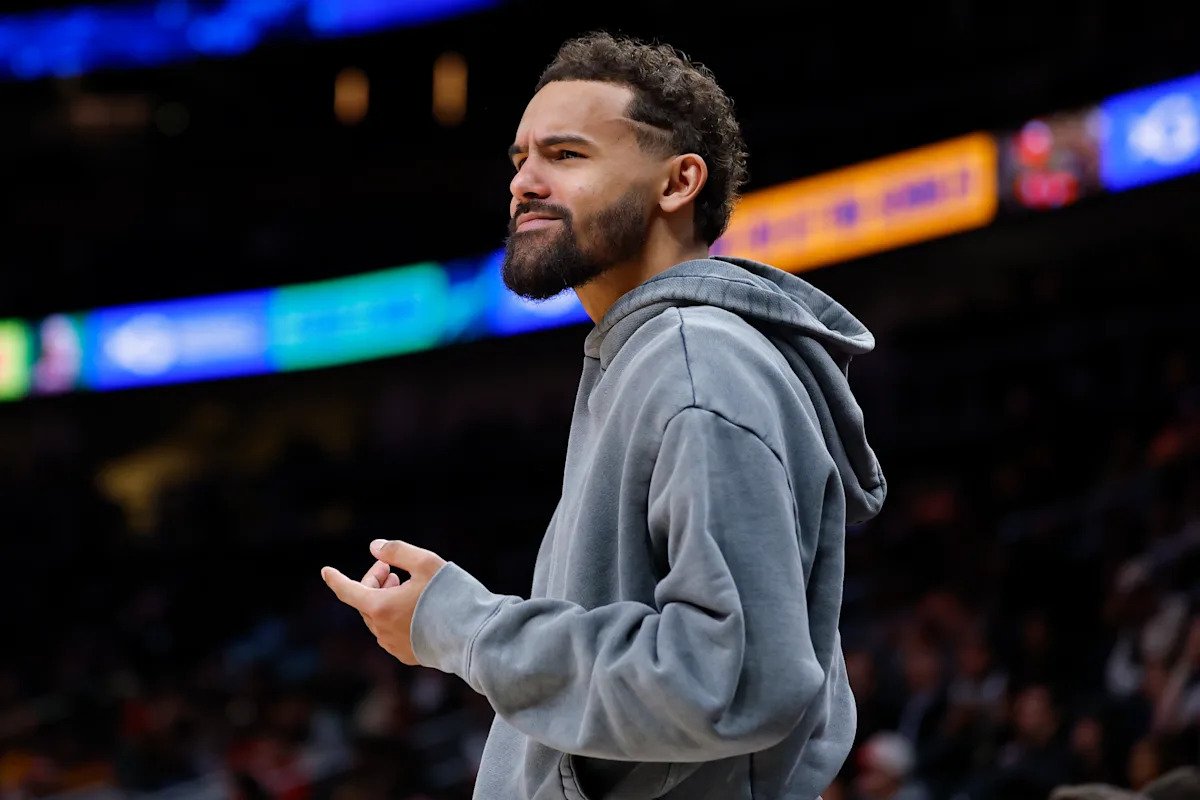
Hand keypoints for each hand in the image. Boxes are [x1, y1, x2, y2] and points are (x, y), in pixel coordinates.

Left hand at [321, 539, 447, 665]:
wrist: (474, 635)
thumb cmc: (450, 595)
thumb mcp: (425, 562)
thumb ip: (397, 551)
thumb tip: (375, 547)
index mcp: (380, 607)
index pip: (348, 591)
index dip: (336, 579)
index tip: (326, 571)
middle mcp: (381, 630)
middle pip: (366, 602)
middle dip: (375, 582)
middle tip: (392, 569)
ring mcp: (394, 646)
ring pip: (379, 618)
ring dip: (385, 600)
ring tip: (404, 586)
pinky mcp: (408, 656)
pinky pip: (392, 633)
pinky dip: (396, 617)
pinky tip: (416, 609)